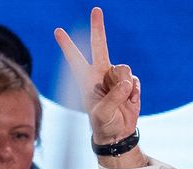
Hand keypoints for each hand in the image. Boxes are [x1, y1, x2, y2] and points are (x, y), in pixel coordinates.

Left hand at [55, 7, 139, 145]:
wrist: (117, 133)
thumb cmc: (104, 124)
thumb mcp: (103, 114)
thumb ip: (113, 97)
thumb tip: (125, 83)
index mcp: (86, 80)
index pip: (74, 59)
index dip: (67, 45)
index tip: (57, 31)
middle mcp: (99, 74)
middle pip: (99, 46)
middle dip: (98, 28)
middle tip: (96, 9)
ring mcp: (114, 77)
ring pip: (124, 69)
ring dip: (124, 85)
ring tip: (120, 100)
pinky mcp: (129, 82)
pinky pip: (135, 80)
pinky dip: (135, 91)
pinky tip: (130, 101)